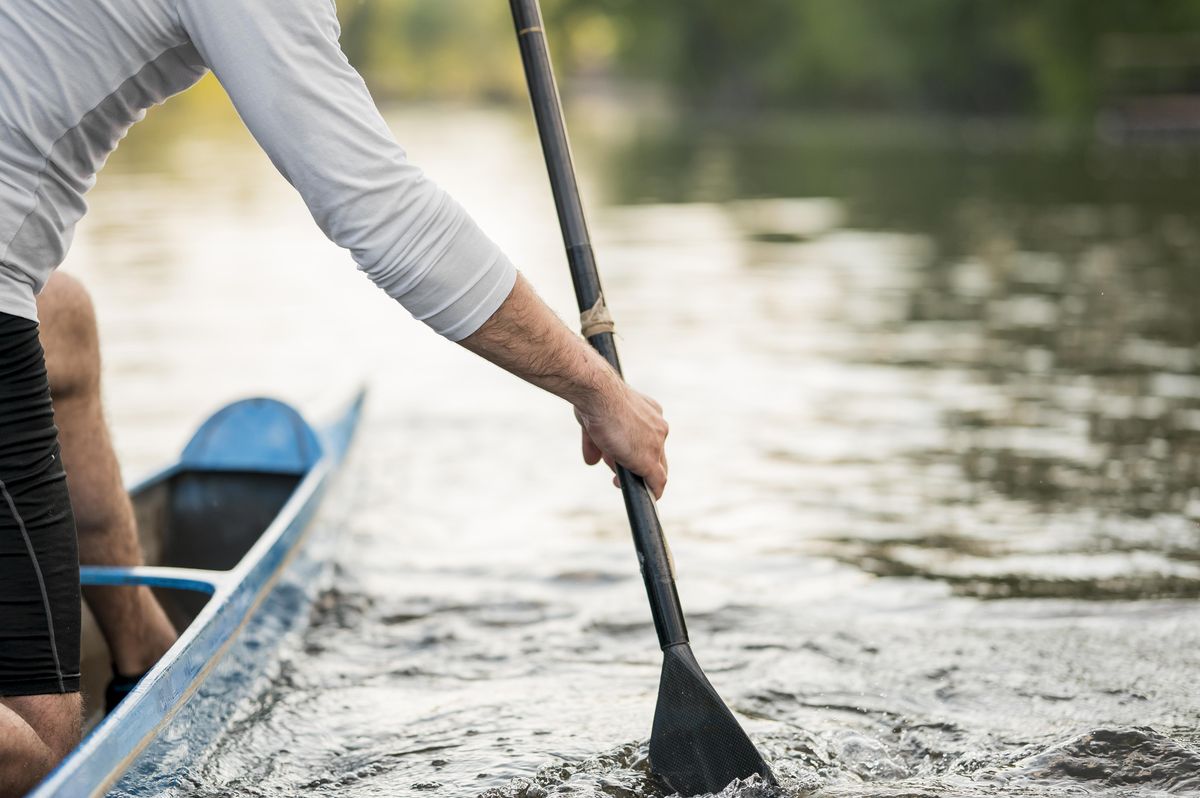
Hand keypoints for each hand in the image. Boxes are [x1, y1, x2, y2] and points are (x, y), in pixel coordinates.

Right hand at [574, 384, 668, 498]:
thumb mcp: (593, 422)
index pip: (647, 438)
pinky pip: (657, 481)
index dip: (635, 451)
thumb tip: (591, 461)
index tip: (622, 457)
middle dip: (636, 465)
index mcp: (649, 412)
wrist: (598, 395)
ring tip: (617, 481)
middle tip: (618, 473)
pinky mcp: (648, 460)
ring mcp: (656, 443)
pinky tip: (650, 499)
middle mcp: (658, 426)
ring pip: (654, 467)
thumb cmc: (594, 400)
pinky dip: (653, 491)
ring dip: (638, 477)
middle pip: (654, 454)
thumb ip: (595, 443)